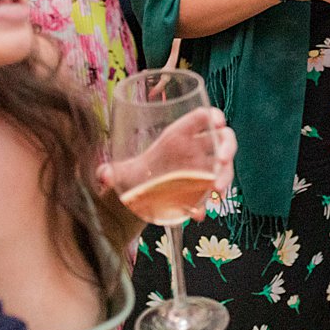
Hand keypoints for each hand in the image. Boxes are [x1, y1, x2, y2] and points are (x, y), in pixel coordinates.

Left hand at [97, 107, 237, 222]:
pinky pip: (214, 190)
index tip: (218, 122)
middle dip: (227, 147)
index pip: (201, 117)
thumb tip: (103, 176)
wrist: (140, 196)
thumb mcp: (123, 172)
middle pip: (222, 138)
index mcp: (179, 134)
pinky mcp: (204, 187)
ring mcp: (204, 167)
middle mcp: (196, 148)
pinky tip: (198, 213)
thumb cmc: (136, 175)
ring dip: (225, 175)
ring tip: (216, 190)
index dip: (213, 116)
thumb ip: (112, 172)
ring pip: (224, 165)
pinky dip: (209, 201)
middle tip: (222, 161)